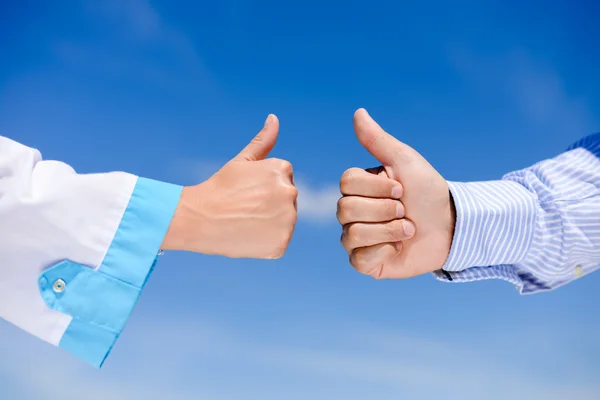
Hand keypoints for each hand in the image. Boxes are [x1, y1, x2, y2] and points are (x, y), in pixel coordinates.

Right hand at [162, 114, 297, 258]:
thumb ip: (263, 141)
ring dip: (269, 224)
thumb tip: (274, 118)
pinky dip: (266, 243)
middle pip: (285, 202)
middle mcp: (290, 193)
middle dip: (269, 205)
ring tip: (245, 222)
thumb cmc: (219, 188)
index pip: (282, 182)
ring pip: (284, 222)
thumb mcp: (241, 162)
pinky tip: (247, 236)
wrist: (198, 219)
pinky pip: (279, 242)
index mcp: (282, 170)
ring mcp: (288, 220)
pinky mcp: (282, 242)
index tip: (245, 192)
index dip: (262, 189)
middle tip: (244, 208)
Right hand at [338, 109, 454, 278]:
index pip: (347, 183)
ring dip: (389, 230)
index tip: (401, 188)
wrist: (451, 226)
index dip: (377, 187)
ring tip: (407, 229)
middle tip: (406, 210)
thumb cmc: (428, 191)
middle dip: (385, 209)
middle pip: (346, 209)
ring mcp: (357, 239)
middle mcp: (352, 213)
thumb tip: (358, 112)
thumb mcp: (404, 161)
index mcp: (358, 188)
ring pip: (352, 234)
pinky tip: (398, 248)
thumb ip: (378, 140)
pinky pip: (359, 259)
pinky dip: (384, 251)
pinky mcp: (366, 263)